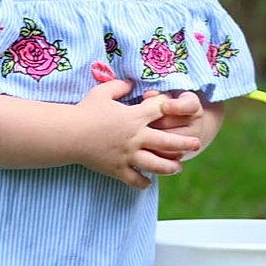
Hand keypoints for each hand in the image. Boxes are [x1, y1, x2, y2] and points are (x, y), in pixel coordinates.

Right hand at [73, 79, 202, 189]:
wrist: (68, 134)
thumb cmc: (85, 111)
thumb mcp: (102, 92)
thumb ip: (120, 86)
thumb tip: (131, 83)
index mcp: (135, 116)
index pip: (163, 111)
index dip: (173, 109)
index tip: (180, 112)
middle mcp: (136, 137)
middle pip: (168, 141)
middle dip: (185, 143)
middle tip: (197, 145)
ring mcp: (128, 155)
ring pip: (157, 165)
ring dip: (170, 167)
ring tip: (178, 167)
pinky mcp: (118, 169)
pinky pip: (135, 180)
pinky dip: (144, 182)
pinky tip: (148, 181)